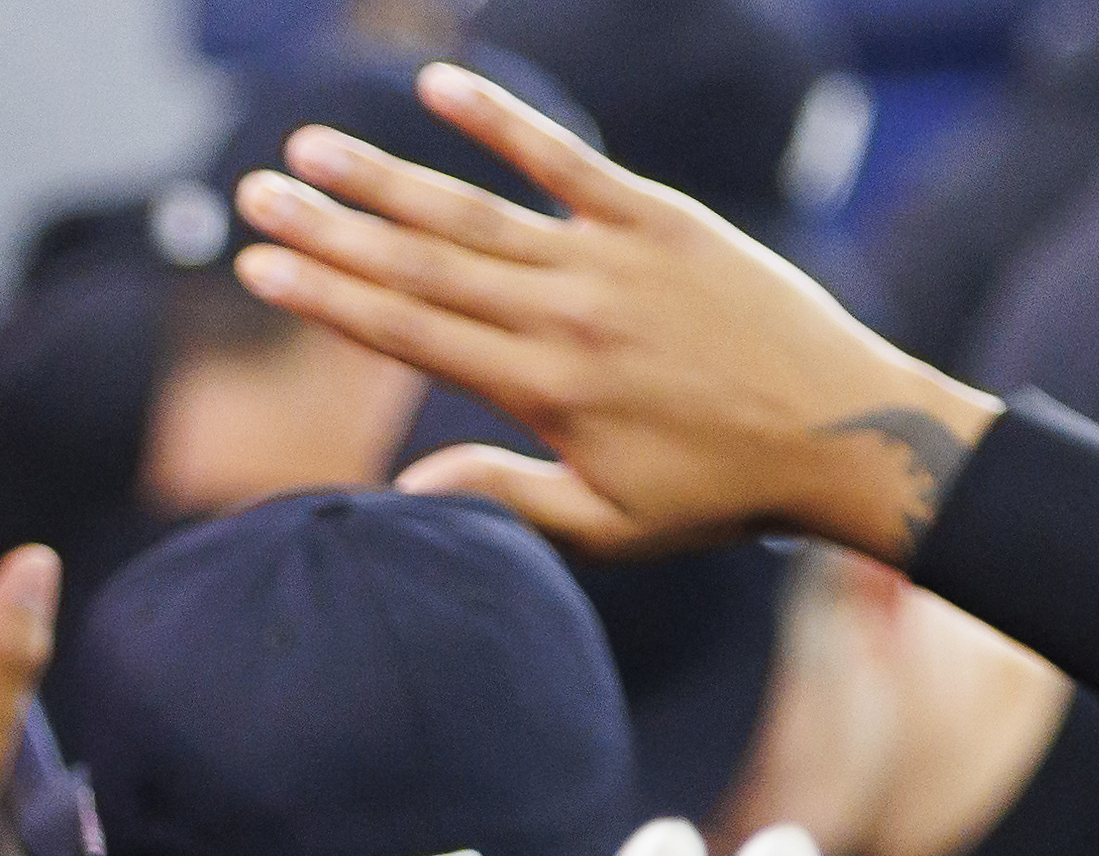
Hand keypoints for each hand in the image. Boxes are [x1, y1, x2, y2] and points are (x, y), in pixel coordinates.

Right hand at [232, 61, 1002, 561]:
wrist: (846, 436)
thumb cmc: (724, 497)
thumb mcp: (612, 527)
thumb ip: (505, 502)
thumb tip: (406, 489)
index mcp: (544, 394)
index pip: (410, 334)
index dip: (327, 295)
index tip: (259, 266)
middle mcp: (566, 318)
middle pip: (422, 264)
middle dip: (330, 228)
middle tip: (252, 194)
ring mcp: (613, 260)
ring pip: (476, 211)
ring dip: (387, 176)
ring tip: (310, 146)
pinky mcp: (664, 220)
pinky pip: (569, 161)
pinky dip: (504, 121)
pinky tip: (441, 85)